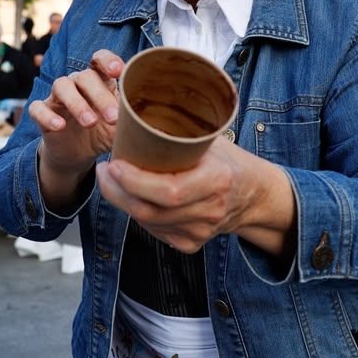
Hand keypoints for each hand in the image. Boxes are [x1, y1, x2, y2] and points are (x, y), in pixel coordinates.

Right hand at [31, 50, 122, 180]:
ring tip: (90, 122)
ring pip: (62, 86)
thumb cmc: (102, 134)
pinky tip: (60, 126)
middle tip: (113, 118)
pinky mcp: (43, 113)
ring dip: (77, 103)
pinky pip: (38, 107)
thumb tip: (150, 123)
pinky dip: (47, 115)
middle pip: (85, 76)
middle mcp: (78, 84)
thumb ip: (131, 122)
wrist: (77, 155)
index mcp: (100, 81)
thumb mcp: (120, 129)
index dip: (107, 60)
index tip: (118, 71)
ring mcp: (58, 97)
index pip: (100, 59)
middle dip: (100, 95)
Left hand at [96, 139, 264, 253]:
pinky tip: (133, 197)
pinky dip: (138, 214)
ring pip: (147, 222)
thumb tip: (135, 114)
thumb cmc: (228, 160)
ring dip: (123, 202)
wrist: (254, 195)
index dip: (134, 181)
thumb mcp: (210, 141)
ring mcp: (201, 231)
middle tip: (103, 171)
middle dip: (117, 191)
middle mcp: (210, 211)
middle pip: (149, 211)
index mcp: (217, 181)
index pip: (168, 191)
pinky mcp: (191, 244)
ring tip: (113, 180)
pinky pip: (154, 231)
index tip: (113, 164)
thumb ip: (178, 135)